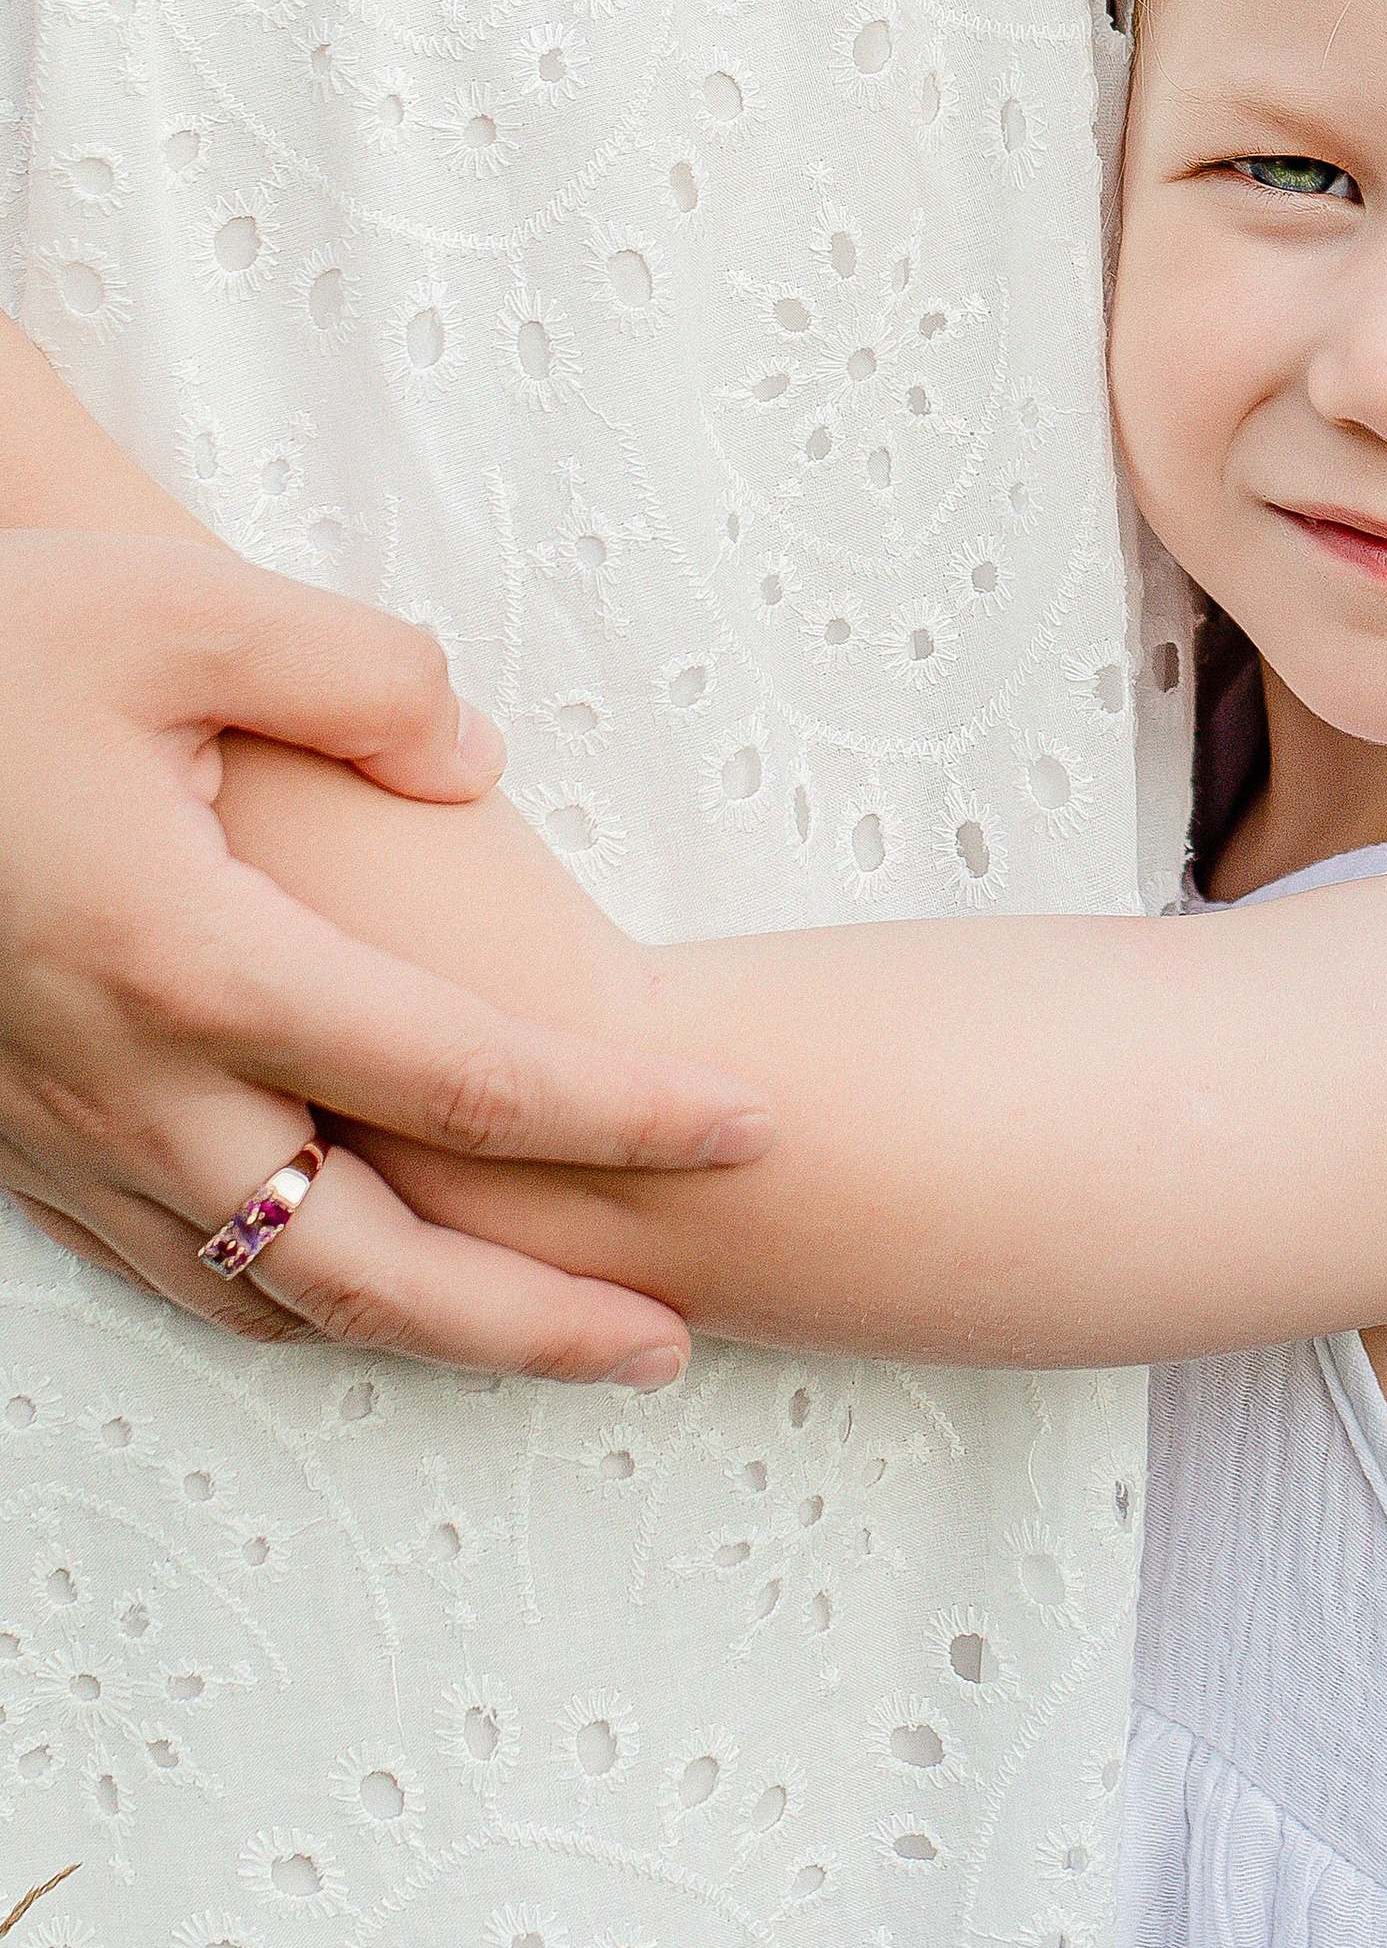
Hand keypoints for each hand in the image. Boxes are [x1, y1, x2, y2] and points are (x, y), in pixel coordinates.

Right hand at [0, 532, 769, 1378]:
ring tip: (540, 1336)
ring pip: (263, 1293)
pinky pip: (165, 1267)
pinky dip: (280, 1301)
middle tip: (670, 1343)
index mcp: (198, 961)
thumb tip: (475, 761)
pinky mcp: (5, 1138)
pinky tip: (342, 1286)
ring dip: (416, 1333)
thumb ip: (363, 673)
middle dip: (536, 1322)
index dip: (629, 1117)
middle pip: (376, 1266)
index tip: (751, 1129)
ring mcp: (57, 1131)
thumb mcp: (179, 604)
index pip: (468, 1079)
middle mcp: (132, 1084)